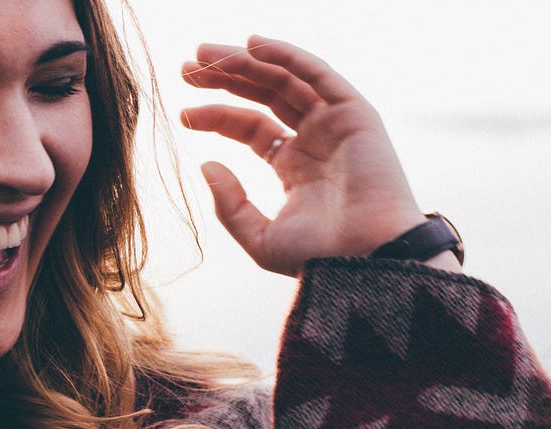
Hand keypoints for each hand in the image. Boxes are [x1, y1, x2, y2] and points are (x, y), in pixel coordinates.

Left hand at [180, 35, 436, 276]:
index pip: (250, 127)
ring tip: (204, 53)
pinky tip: (252, 45)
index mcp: (295, 166)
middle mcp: (315, 140)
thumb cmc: (321, 257)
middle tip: (186, 68)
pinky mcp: (356, 115)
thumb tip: (205, 164)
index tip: (183, 113)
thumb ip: (230, 203)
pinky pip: (318, 75)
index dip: (216, 116)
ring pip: (285, 79)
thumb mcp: (260, 236)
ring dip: (245, 61)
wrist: (367, 260)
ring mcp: (336, 125)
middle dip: (225, 78)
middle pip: (264, 95)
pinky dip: (287, 55)